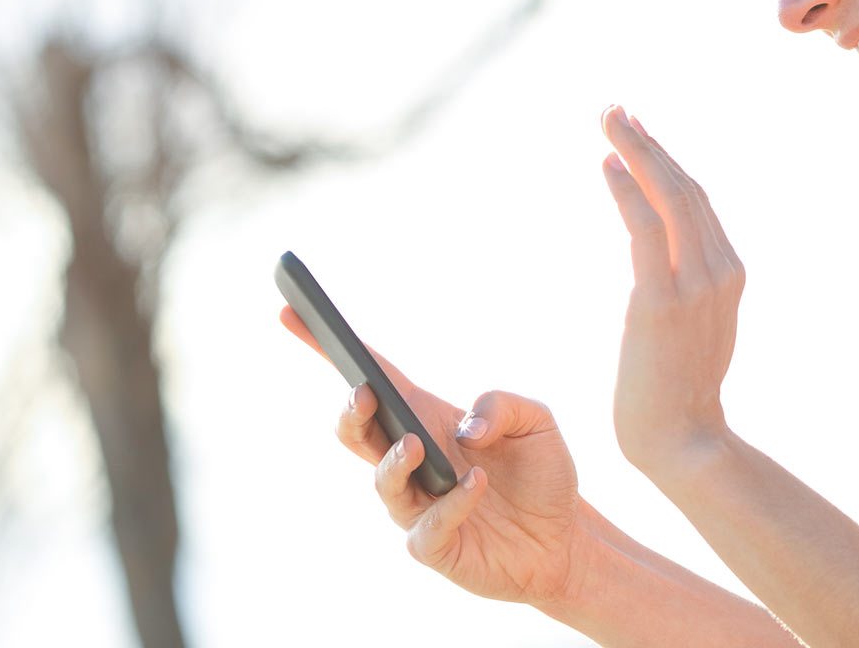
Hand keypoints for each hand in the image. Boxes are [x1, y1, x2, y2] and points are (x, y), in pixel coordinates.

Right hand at [278, 306, 583, 605]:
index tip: (295, 313)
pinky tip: (476, 485)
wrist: (563, 538)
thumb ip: (503, 406)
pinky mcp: (435, 546)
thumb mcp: (537, 421)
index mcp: (428, 418)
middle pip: (357, 431)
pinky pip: (427, 527)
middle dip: (351, 410)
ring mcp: (418, 505)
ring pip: (382, 481)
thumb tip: (464, 429)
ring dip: (394, 460)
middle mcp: (414, 459)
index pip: (374, 378)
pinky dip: (451, 504)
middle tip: (364, 392)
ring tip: (416, 444)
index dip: (330, 348)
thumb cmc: (542, 473)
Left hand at [599, 105, 746, 482]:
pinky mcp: (661, 299)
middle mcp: (720, 269)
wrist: (685, 442)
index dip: (665, 161)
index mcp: (729, 273)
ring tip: (610, 119)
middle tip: (615, 111)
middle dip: (649, 143)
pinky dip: (628, 190)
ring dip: (638, 150)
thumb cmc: (677, 393)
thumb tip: (659, 264)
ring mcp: (695, 282)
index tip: (637, 133)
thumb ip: (684, 288)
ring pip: (669, 196)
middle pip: (685, 187)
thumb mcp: (693, 328)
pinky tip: (608, 164)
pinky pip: (645, 229)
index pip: (696, 201)